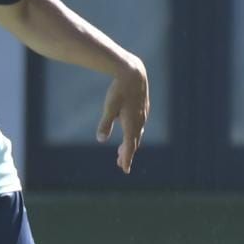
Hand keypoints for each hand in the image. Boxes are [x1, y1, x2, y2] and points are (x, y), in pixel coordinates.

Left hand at [98, 57, 148, 172]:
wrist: (133, 73)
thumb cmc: (119, 90)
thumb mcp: (109, 107)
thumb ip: (105, 124)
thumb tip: (101, 139)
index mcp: (132, 123)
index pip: (129, 146)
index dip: (127, 158)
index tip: (124, 169)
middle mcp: (139, 121)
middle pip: (133, 142)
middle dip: (127, 154)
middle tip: (120, 165)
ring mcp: (142, 115)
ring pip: (136, 134)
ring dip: (130, 144)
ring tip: (121, 152)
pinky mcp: (142, 109)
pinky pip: (139, 126)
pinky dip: (133, 134)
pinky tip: (129, 133)